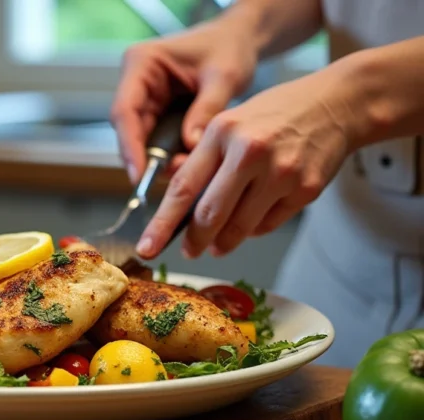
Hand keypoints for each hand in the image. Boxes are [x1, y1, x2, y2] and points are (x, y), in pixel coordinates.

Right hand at [110, 21, 258, 182]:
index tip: (139, 174)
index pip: (124, 110)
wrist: (239, 41)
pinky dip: (172, 155)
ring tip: (188, 172)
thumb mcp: (225, 76)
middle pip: (130, 130)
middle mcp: (137, 83)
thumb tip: (191, 146)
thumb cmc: (230, 47)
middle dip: (147, 158)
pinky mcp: (158, 114)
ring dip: (161, 160)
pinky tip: (190, 165)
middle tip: (170, 181)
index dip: (129, 145)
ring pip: (143, 140)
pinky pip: (158, 141)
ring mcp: (145, 100)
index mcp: (141, 63)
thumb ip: (207, 110)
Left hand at [135, 66, 357, 259]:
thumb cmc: (274, 115)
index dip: (162, 224)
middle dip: (194, 241)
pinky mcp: (306, 190)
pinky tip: (253, 217)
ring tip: (217, 244)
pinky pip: (268, 225)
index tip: (147, 247)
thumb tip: (177, 200)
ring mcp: (281, 173)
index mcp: (223, 132)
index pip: (184, 188)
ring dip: (224, 242)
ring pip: (240, 228)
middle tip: (188, 251)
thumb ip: (203, 159)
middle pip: (210, 215)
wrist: (337, 103)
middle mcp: (251, 152)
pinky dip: (254, 228)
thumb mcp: (230, 122)